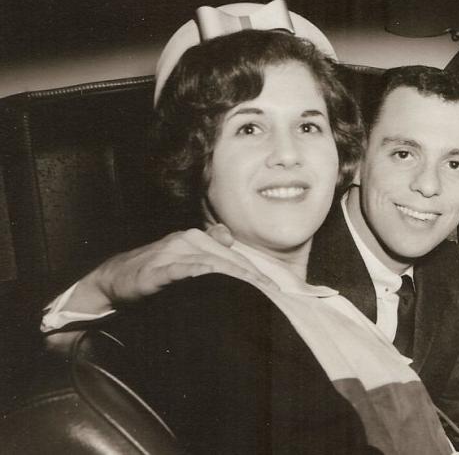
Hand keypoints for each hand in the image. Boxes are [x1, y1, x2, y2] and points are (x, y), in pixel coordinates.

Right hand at [70, 226, 275, 313]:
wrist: (112, 280)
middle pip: (228, 258)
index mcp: (195, 238)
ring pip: (212, 263)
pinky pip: (185, 270)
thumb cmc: (152, 272)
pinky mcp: (157, 270)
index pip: (232, 255)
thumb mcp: (181, 258)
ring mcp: (171, 252)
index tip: (275, 286)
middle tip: (274, 292)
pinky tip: (218, 279)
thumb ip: (205, 249)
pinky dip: (204, 274)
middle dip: (253, 275)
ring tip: (258, 290)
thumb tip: (227, 237)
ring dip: (237, 276)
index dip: (255, 270)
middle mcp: (186, 240)